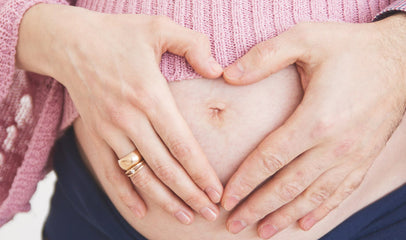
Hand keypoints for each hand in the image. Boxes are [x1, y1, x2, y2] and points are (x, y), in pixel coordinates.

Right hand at [16, 4, 222, 223]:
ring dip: (164, 200)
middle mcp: (129, 119)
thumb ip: (194, 45)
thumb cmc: (118, 33)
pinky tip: (140, 211)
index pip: (182, 145)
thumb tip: (219, 70)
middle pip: (165, 167)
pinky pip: (109, 171)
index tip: (217, 192)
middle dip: (190, 194)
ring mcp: (109, 130)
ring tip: (186, 217)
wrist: (70, 41)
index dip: (201, 172)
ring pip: (140, 175)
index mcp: (149, 95)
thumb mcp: (159, 26)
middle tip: (210, 213)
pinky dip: (125, 193)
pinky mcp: (95, 134)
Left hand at [221, 14, 405, 237]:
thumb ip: (265, 56)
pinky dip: (320, 210)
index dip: (244, 182)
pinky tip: (304, 223)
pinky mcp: (364, 159)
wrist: (400, 59)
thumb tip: (229, 75)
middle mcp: (334, 146)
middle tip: (234, 225)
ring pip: (312, 197)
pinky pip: (339, 192)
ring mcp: (352, 156)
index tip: (226, 199)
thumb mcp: (306, 39)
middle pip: (288, 186)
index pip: (269, 159)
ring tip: (262, 232)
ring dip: (285, 216)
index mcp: (316, 120)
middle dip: (258, 208)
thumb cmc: (350, 48)